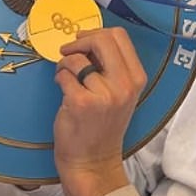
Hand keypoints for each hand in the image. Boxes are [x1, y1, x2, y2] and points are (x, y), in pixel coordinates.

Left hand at [54, 27, 146, 195]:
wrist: (93, 161)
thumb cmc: (101, 126)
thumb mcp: (118, 93)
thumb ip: (109, 66)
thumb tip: (87, 40)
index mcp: (136, 79)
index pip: (120, 36)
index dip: (97, 33)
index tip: (84, 41)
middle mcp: (124, 85)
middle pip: (102, 39)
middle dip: (80, 41)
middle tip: (69, 51)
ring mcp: (104, 95)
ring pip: (77, 58)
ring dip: (65, 63)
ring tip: (67, 77)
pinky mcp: (81, 103)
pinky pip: (64, 74)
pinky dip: (59, 78)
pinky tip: (63, 90)